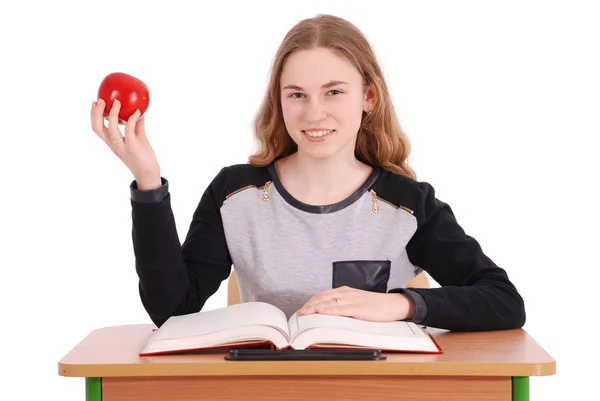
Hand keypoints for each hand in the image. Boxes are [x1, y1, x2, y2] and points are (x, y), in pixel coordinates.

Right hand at [90, 98, 161, 188]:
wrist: (148, 173)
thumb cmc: (143, 156)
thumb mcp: (138, 138)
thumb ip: (136, 125)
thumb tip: (138, 110)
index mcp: (112, 142)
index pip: (97, 128)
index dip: (93, 115)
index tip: (95, 102)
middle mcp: (113, 145)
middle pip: (97, 128)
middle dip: (96, 113)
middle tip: (101, 100)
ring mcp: (122, 146)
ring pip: (112, 129)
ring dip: (114, 114)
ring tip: (117, 102)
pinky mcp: (132, 148)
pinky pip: (130, 131)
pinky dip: (132, 119)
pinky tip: (137, 112)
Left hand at [296, 286, 414, 321]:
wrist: (394, 305)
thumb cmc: (376, 306)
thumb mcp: (357, 303)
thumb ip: (344, 307)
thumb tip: (329, 315)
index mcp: (345, 291)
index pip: (322, 295)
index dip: (310, 302)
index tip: (301, 309)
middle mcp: (346, 293)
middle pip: (322, 297)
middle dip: (308, 305)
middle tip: (298, 314)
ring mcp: (352, 300)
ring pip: (328, 302)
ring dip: (314, 308)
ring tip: (303, 314)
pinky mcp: (359, 308)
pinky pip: (340, 309)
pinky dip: (328, 310)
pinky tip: (320, 313)